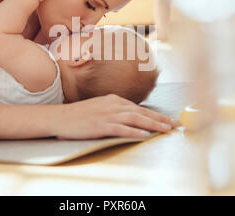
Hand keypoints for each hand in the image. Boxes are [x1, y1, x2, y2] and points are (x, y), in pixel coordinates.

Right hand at [50, 94, 180, 139]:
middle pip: (141, 111)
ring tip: (165, 130)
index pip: (139, 107)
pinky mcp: (101, 125)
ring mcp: (107, 114)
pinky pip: (121, 129)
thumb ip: (114, 109)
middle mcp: (113, 105)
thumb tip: (129, 116)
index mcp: (113, 99)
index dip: (155, 114)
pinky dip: (135, 132)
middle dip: (160, 118)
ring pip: (136, 119)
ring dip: (153, 124)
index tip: (167, 119)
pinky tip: (145, 135)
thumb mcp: (99, 107)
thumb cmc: (78, 114)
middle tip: (174, 124)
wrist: (59, 117)